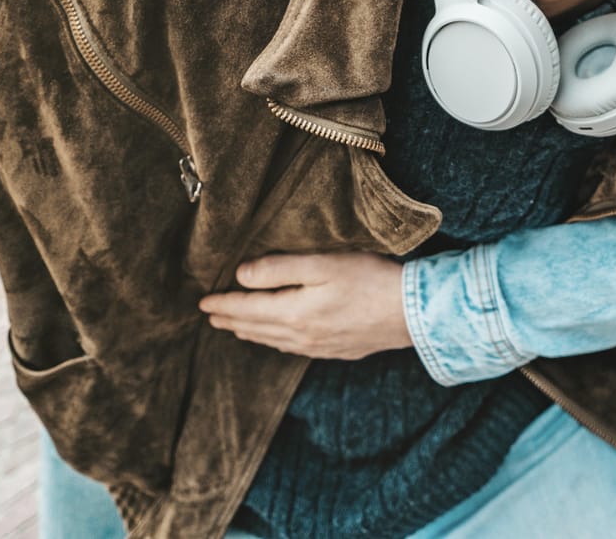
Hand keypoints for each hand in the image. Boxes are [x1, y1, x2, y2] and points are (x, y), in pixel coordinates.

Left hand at [198, 253, 411, 358]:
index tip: (203, 302)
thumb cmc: (369, 280)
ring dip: (250, 333)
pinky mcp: (336, 350)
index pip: (248, 309)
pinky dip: (274, 342)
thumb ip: (279, 269)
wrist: (412, 314)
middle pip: (256, 328)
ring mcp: (319, 347)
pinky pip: (293, 349)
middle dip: (231, 320)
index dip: (224, 304)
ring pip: (273, 341)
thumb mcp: (322, 264)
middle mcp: (301, 335)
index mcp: (294, 313)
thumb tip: (240, 276)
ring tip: (235, 328)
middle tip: (211, 315)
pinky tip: (277, 339)